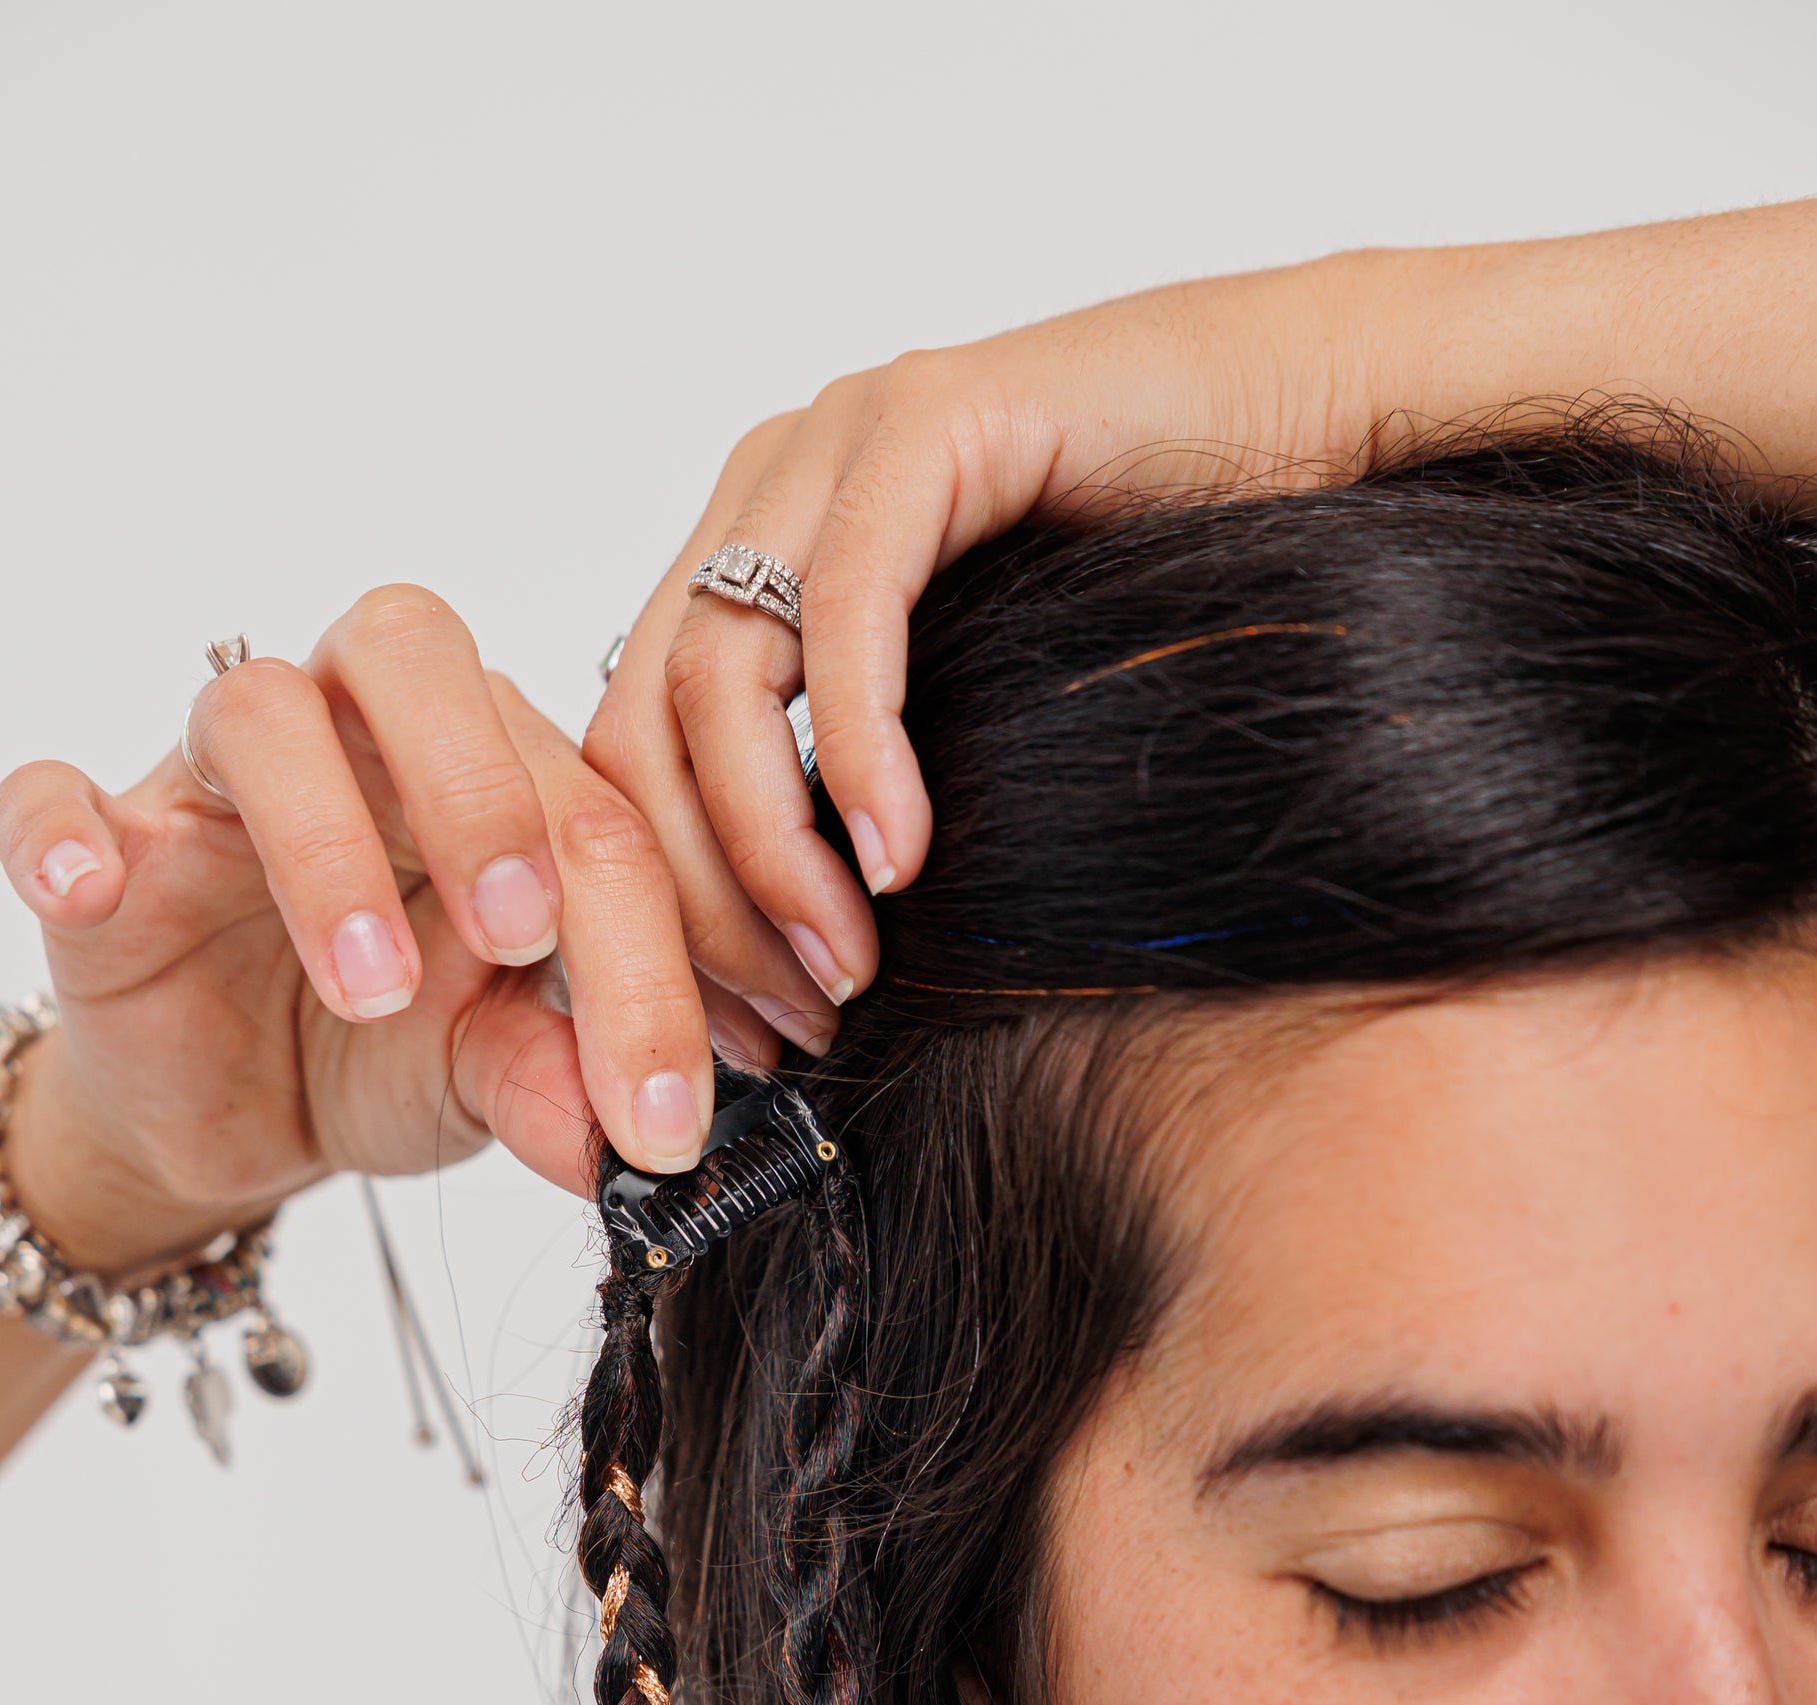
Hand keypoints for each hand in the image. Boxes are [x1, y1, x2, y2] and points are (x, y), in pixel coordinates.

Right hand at [0, 585, 784, 1269]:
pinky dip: (58, 829)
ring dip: (320, 840)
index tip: (663, 1118)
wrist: (244, 1109)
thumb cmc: (389, 1048)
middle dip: (482, 795)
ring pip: (260, 711)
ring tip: (370, 986)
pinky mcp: (104, 842)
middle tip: (518, 935)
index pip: (588, 817)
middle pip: (420, 660)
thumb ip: (552, 1081)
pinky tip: (87, 885)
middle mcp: (364, 736)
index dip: (643, 968)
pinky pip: (53, 794)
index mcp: (499, 771)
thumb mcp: (487, 1078)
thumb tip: (629, 1146)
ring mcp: (222, 780)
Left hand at [585, 260, 1357, 1014]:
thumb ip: (875, 800)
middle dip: (698, 906)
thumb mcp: (982, 725)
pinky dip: (859, 753)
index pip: (639, 752)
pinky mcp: (929, 417)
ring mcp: (838, 441)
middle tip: (787, 1024)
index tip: (743, 1031)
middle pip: (645, 725)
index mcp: (761, 557)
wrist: (1321, 421)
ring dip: (768, 853)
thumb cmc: (1177, 586)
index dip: (667, 910)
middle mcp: (774, 489)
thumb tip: (813, 978)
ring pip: (715, 677)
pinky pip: (847, 610)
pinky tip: (901, 856)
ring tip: (846, 966)